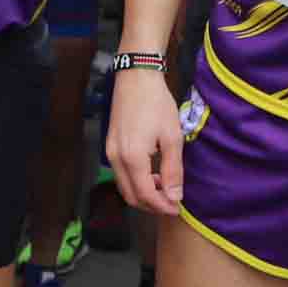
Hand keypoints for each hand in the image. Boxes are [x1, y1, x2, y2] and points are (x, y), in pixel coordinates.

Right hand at [105, 69, 185, 215]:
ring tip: (164, 187)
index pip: (145, 195)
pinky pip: (121, 174)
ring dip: (143, 194)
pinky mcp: (110, 146)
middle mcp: (116, 159)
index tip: (177, 208)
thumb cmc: (156, 104)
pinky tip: (151, 173)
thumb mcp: (172, 137)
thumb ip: (173, 170)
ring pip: (124, 186)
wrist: (136, 78)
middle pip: (130, 196)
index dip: (162, 206)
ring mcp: (110, 152)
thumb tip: (174, 196)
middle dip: (151, 205)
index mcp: (132, 158)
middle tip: (172, 203)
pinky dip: (136, 181)